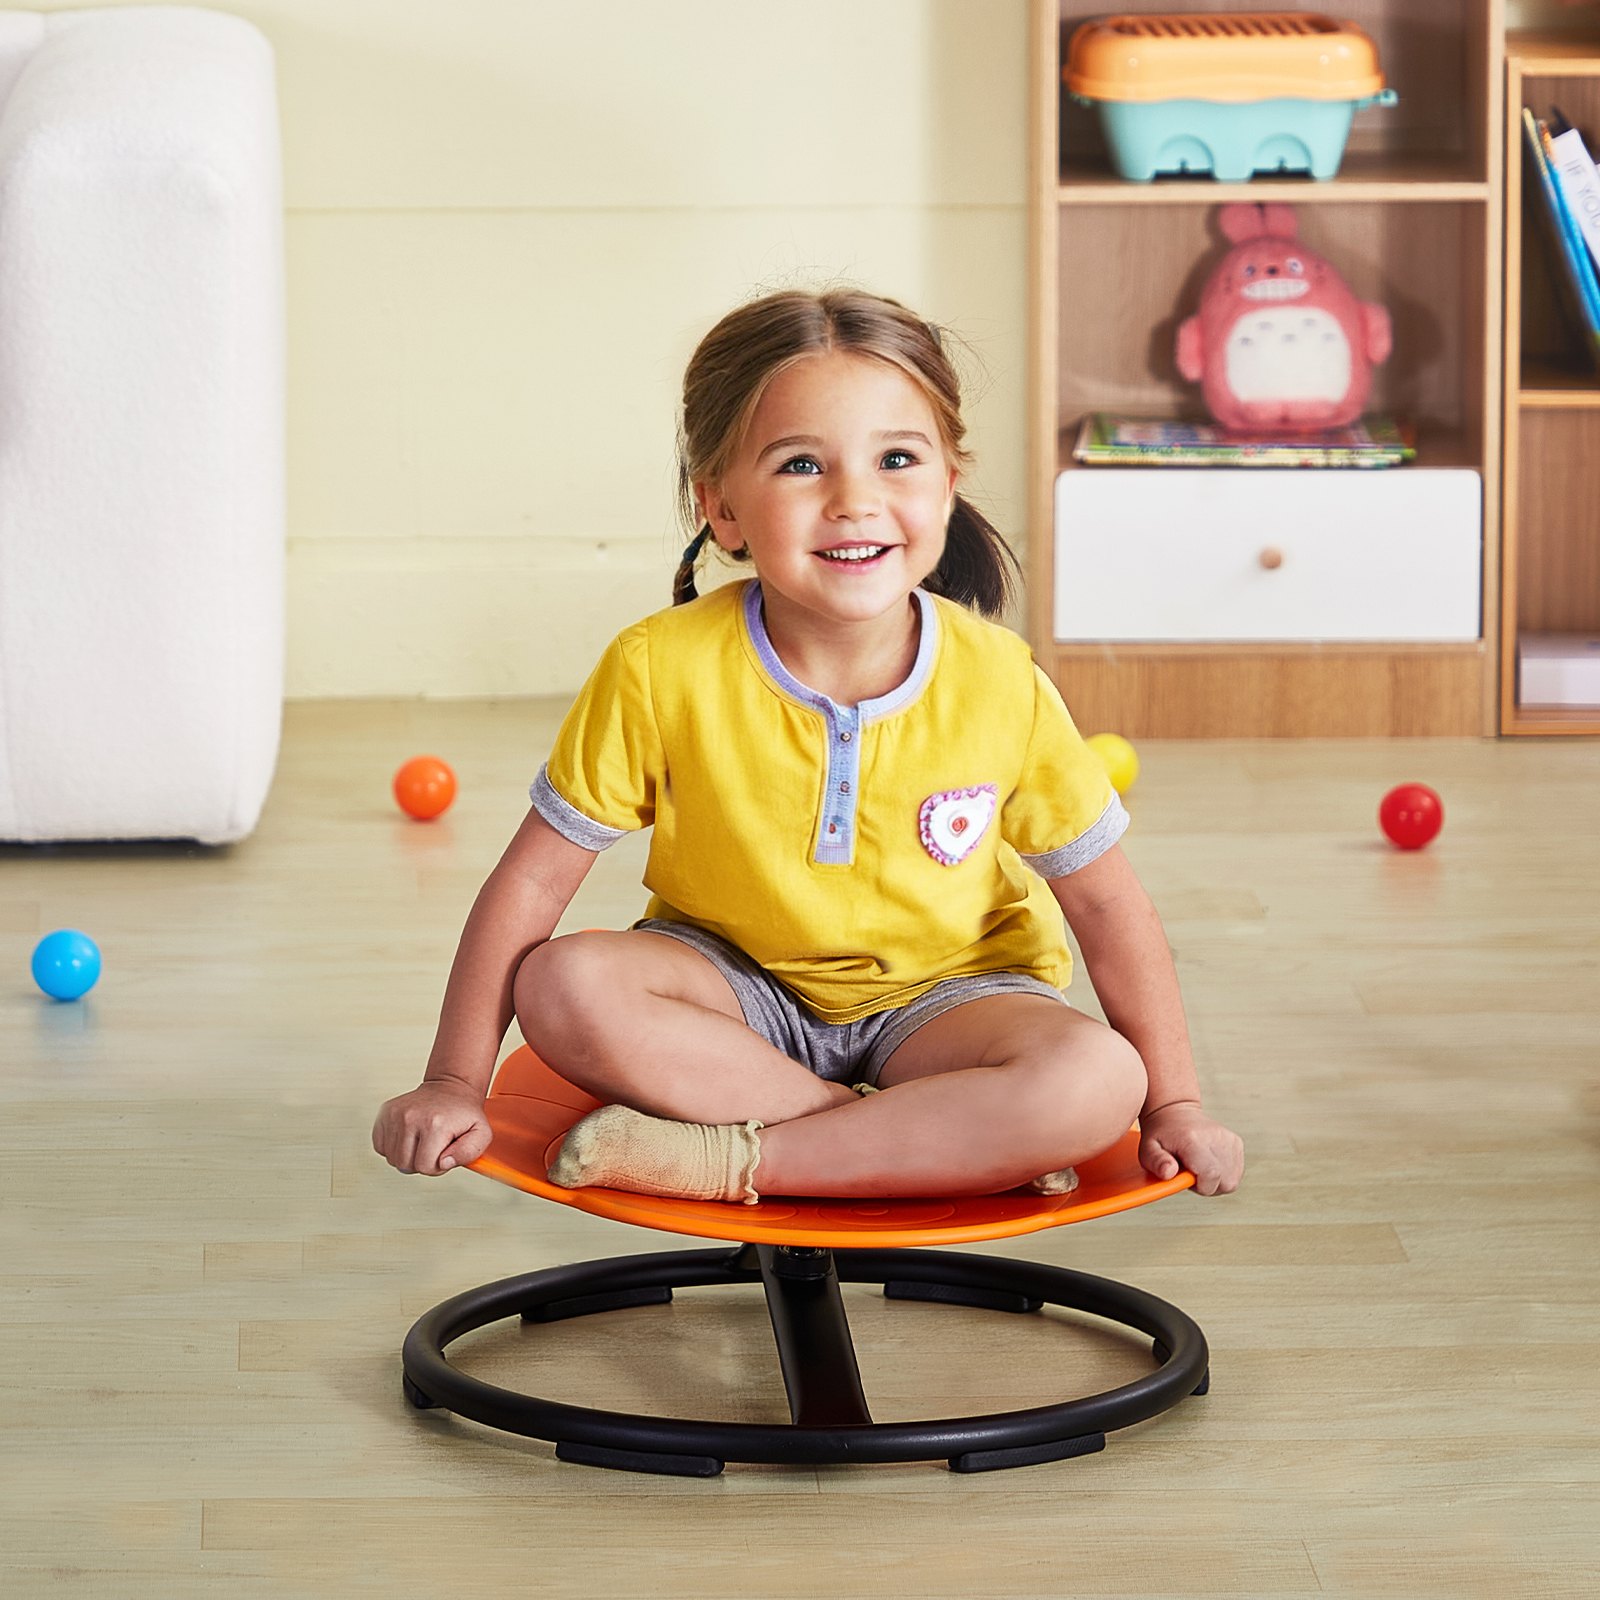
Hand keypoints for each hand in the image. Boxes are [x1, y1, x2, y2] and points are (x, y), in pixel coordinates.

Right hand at [372, 1080, 492, 1175]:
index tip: (443, 1152)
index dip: (436, 1166)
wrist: (450, 1088)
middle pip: (405, 1165)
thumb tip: (443, 1163)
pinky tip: (408, 1136)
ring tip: (421, 1140)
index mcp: (435, 1124)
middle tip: (432, 1146)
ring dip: (407, 1155)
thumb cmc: (463, 1113)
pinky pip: (380, 1146)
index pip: (425, 1167)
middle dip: (421, 1162)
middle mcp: (411, 1117)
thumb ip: (469, 1153)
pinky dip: (393, 1147)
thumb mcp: (481, 1133)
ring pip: (392, 1158)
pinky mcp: (385, 1113)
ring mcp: (395, 1114)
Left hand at [1139, 1100, 1242, 1195]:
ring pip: (1232, 1179)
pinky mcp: (1236, 1142)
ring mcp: (1228, 1139)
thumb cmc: (1161, 1133)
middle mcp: (1215, 1137)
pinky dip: (1224, 1173)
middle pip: (1225, 1181)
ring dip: (1217, 1181)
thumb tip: (1169, 1173)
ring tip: (1199, 1168)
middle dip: (1209, 1186)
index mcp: (1192, 1140)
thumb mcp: (1148, 1148)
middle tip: (1191, 1173)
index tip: (1187, 1177)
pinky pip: (1237, 1171)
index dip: (1201, 1186)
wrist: (1174, 1112)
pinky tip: (1208, 1164)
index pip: (1211, 1174)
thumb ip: (1156, 1163)